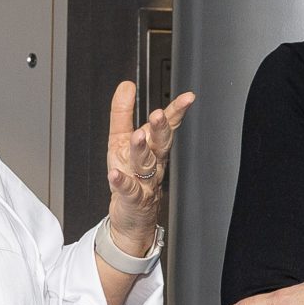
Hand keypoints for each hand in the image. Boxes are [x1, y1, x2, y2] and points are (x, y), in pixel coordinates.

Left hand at [106, 81, 196, 254]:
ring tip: (137, 137)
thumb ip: (123, 112)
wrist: (133, 218)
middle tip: (158, 115)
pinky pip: (129, 190)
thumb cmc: (130, 178)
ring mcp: (144, 182)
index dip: (177, 111)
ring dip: (142, 150)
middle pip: (160, 144)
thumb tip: (126, 86)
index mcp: (153, 148)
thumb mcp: (121, 140)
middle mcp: (153, 164)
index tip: (188, 98)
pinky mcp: (132, 199)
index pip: (168, 126)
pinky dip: (122, 182)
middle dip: (161, 129)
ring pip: (146, 165)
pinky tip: (115, 174)